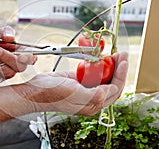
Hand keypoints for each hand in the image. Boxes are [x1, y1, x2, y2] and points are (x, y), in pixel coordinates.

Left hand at [0, 26, 36, 83]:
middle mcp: (17, 64)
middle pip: (20, 67)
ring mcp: (8, 73)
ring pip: (8, 73)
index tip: (22, 56)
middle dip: (8, 58)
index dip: (30, 58)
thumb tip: (10, 37)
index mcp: (22, 52)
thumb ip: (5, 32)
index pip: (32, 58)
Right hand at [0, 52, 127, 122]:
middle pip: (112, 83)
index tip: (123, 61)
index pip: (114, 90)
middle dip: (119, 69)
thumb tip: (110, 90)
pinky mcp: (79, 81)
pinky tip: (101, 57)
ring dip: (111, 66)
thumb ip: (94, 95)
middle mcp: (92, 98)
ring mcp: (86, 88)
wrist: (36, 90)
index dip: (121, 75)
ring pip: (104, 77)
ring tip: (115, 54)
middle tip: (122, 54)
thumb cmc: (52, 94)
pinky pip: (93, 72)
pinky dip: (99, 65)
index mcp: (93, 104)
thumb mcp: (75, 95)